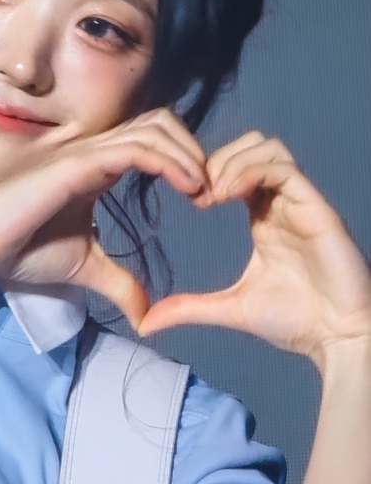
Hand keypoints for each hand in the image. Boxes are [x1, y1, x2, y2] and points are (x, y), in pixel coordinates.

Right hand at [0, 109, 207, 328]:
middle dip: (193, 148)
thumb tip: (146, 314)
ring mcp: (85, 152)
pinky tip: (190, 187)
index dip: (183, 160)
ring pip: (154, 128)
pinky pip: (138, 148)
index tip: (203, 197)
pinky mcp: (79, 162)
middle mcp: (93, 151)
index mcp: (95, 168)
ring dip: (189, 154)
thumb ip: (119, 284)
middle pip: (160, 123)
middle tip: (212, 188)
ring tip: (206, 187)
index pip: (151, 142)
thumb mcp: (85, 269)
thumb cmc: (20, 252)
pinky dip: (170, 161)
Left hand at [139, 132, 370, 369]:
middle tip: (196, 191)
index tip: (188, 201)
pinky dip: (250, 171)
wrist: (337, 337)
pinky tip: (227, 195)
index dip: (208, 174)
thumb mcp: (230, 308)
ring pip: (267, 148)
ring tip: (212, 193)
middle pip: (251, 146)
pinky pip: (282, 168)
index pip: (237, 170)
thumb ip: (189, 308)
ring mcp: (300, 202)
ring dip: (233, 161)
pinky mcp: (315, 208)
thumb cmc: (296, 322)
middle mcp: (283, 203)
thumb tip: (146, 323)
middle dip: (217, 159)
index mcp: (265, 218)